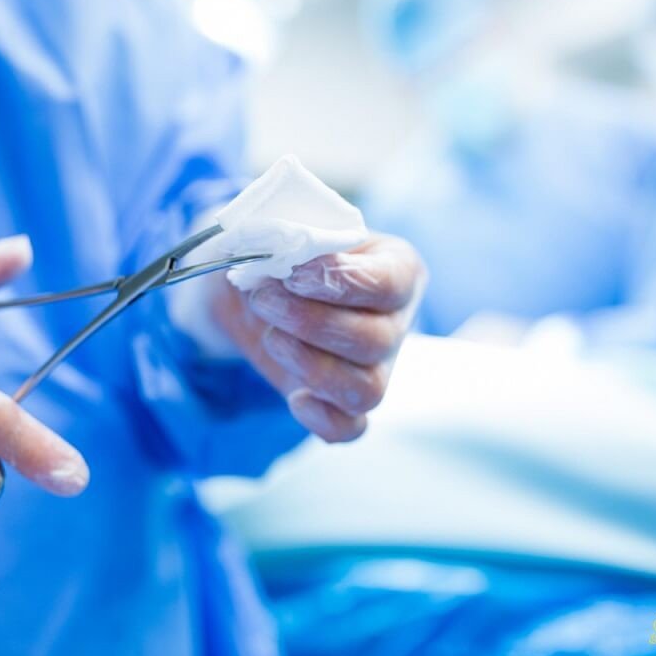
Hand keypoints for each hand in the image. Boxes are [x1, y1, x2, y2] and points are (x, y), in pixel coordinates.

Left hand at [214, 234, 425, 441]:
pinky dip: (322, 420)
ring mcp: (376, 367)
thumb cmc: (285, 250)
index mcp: (398, 269)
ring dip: (310, 365)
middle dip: (310, 322)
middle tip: (263, 298)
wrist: (256, 288)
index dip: (341, 282)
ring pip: (367, 390)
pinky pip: (350, 429)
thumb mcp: (290, 226)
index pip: (391, 283)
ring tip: (271, 336)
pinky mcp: (345, 404)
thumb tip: (275, 251)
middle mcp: (396, 322)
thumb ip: (290, 232)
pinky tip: (294, 397)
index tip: (293, 274)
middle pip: (375, 340)